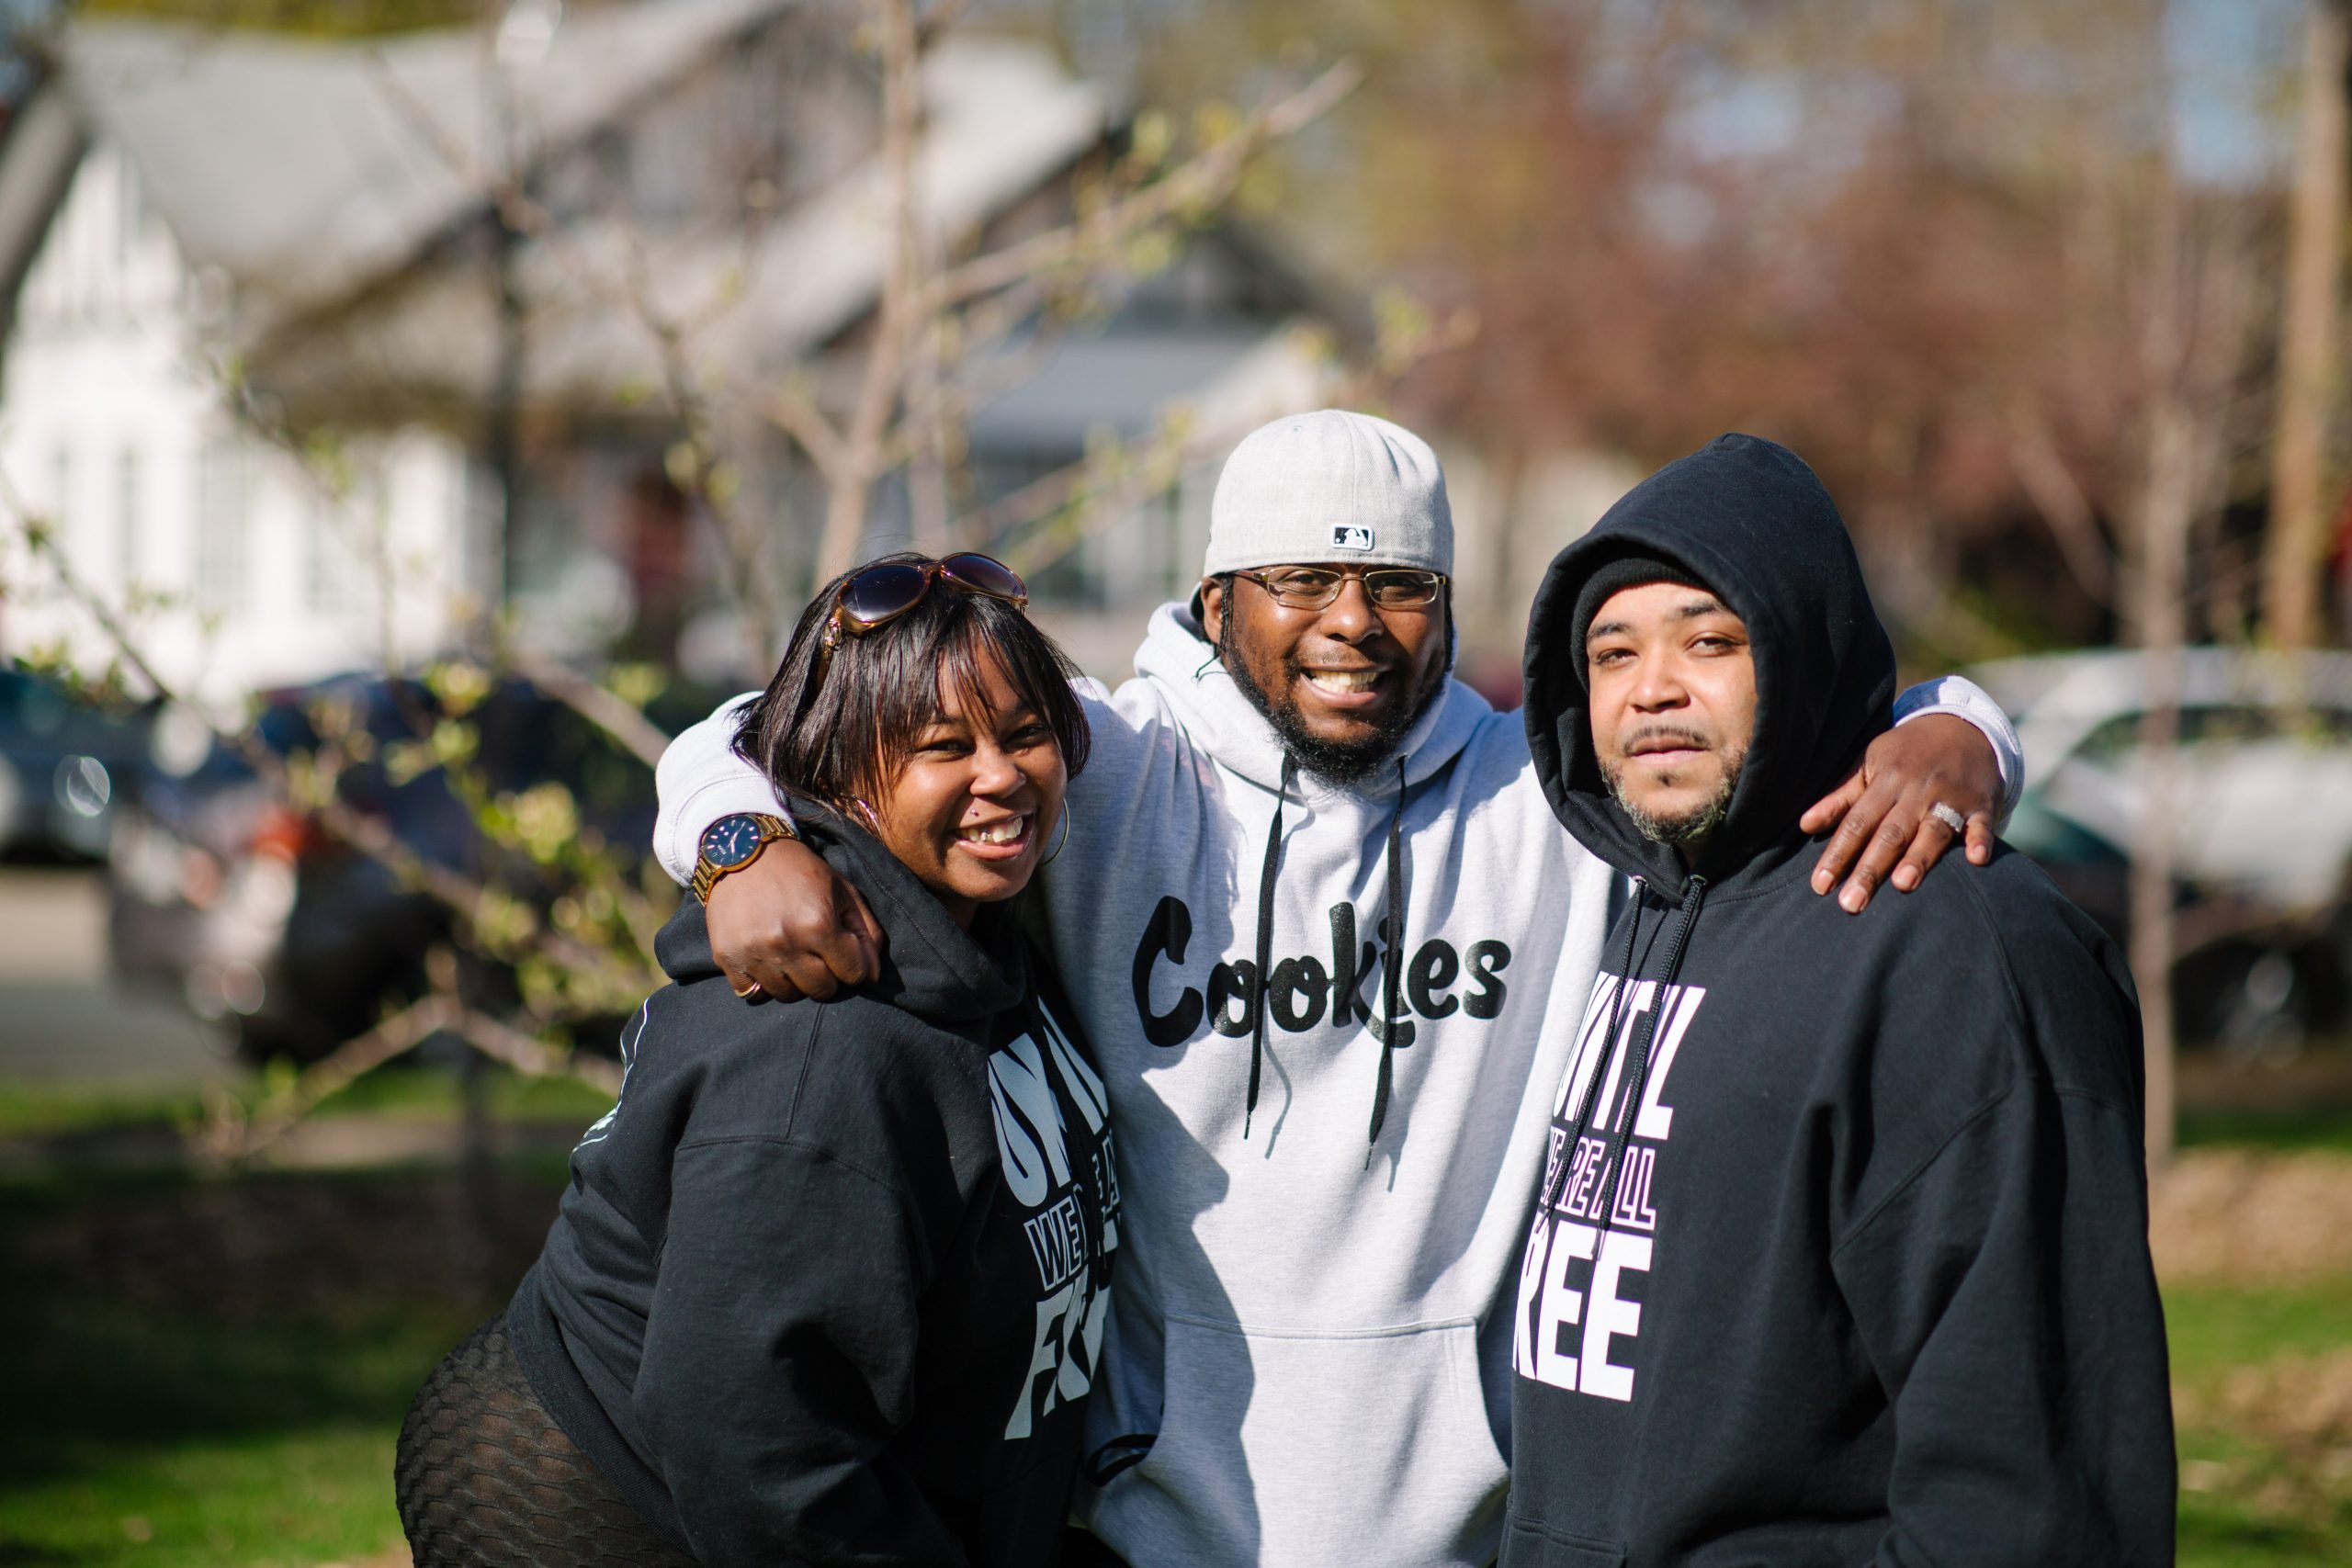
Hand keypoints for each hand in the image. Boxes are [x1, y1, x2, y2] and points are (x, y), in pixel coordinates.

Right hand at [706, 838, 883, 1000]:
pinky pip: (752, 993)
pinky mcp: (727, 958)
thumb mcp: (843, 891)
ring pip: (787, 995)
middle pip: (822, 990)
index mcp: (819, 924)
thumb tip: (873, 977)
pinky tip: (765, 959)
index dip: (853, 964)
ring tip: (790, 953)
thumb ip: (867, 934)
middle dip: (827, 976)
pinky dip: (761, 983)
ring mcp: (754, 953)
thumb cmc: (800, 871)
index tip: (842, 950)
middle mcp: (786, 942)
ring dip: (794, 980)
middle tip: (816, 953)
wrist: (743, 851)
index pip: (853, 975)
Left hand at [1799, 714, 1998, 913]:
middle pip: (1890, 834)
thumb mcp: (1870, 764)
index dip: (1838, 854)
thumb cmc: (1907, 753)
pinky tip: (1977, 860)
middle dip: (1870, 869)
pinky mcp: (1982, 804)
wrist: (1963, 726)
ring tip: (1902, 885)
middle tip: (1852, 904)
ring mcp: (1951, 797)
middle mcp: (1917, 791)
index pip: (1856, 823)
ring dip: (1919, 858)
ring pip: (1932, 831)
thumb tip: (1804, 824)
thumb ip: (1841, 797)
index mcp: (1886, 781)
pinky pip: (1982, 824)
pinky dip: (1980, 840)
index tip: (1820, 886)